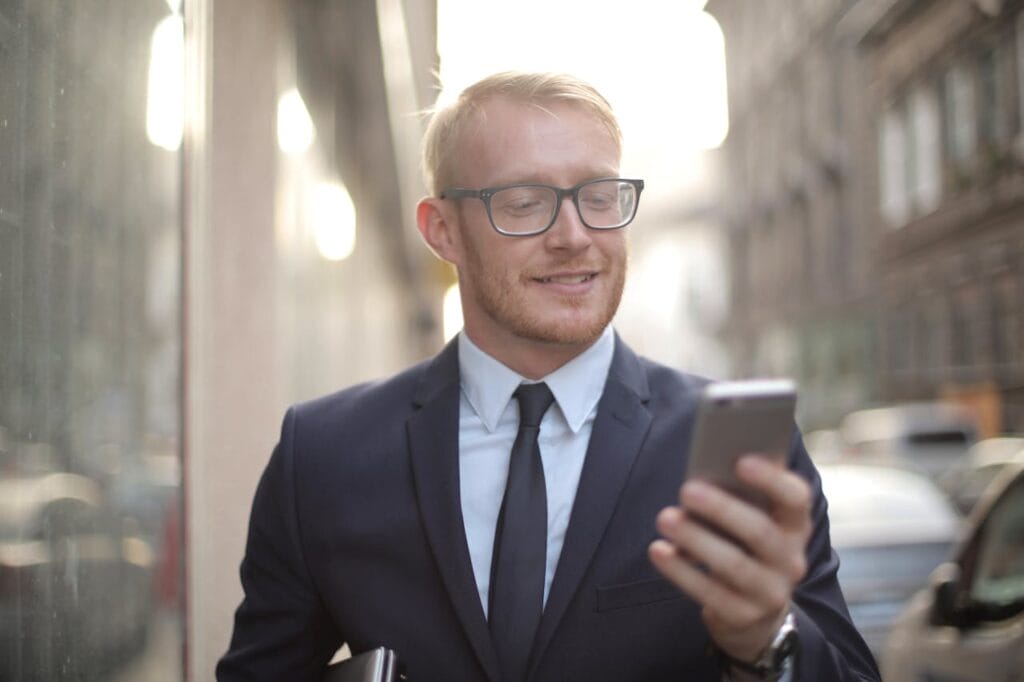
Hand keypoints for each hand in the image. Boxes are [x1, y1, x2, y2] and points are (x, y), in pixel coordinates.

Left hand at [648, 455, 811, 662]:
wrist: (756, 612)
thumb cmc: (743, 545)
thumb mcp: (751, 520)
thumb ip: (738, 495)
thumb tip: (703, 471)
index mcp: (794, 525)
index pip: (795, 498)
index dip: (771, 479)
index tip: (740, 461)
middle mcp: (790, 559)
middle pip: (760, 532)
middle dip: (722, 509)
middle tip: (687, 489)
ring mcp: (769, 592)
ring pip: (733, 565)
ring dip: (696, 539)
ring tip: (665, 518)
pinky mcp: (742, 616)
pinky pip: (709, 593)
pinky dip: (680, 570)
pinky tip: (658, 550)